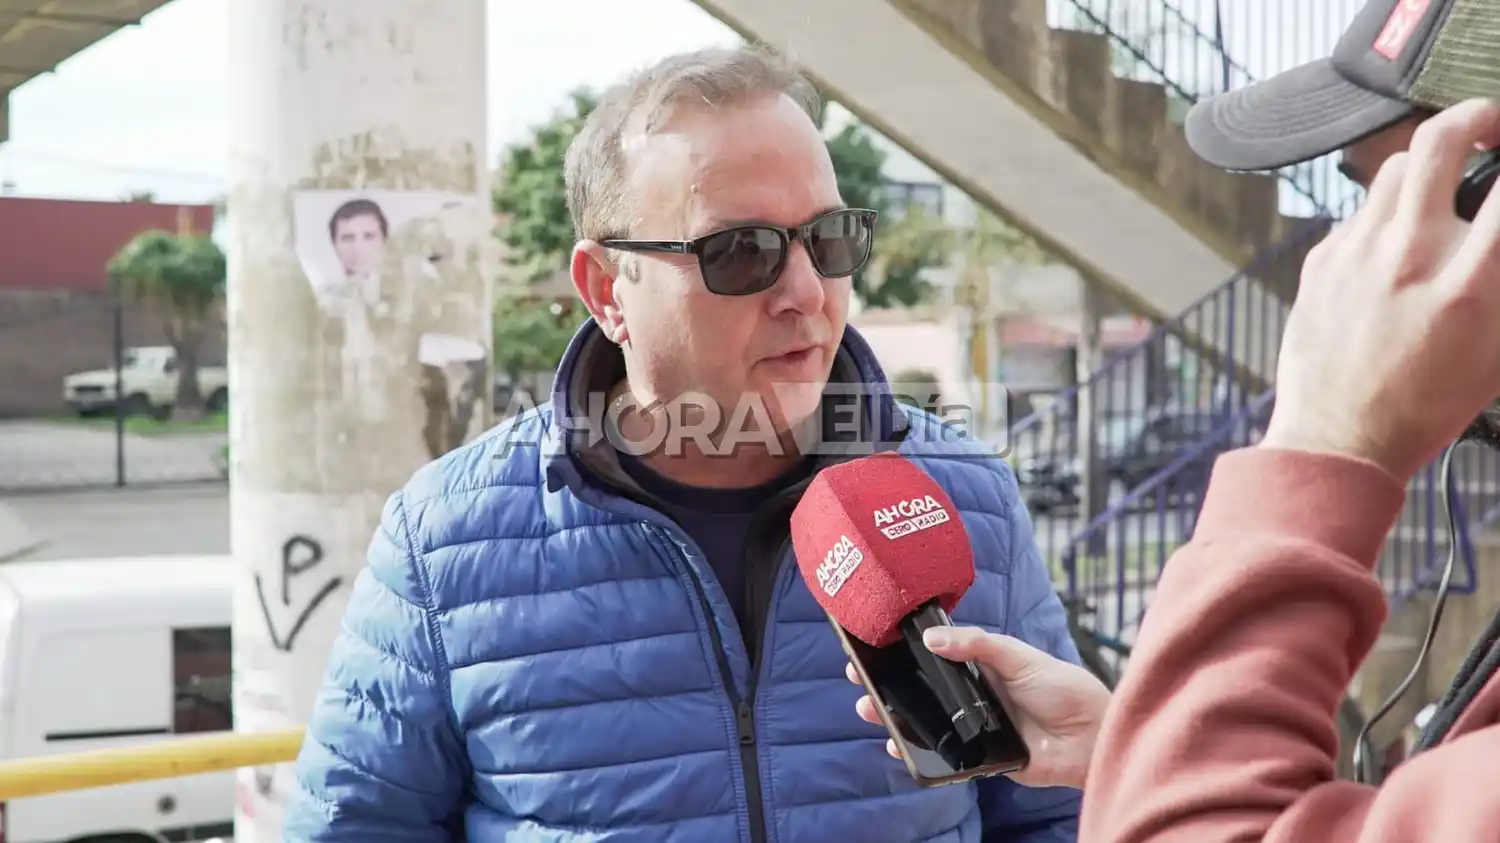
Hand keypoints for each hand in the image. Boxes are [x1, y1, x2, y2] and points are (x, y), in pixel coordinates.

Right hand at [846, 626, 1109, 789]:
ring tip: (873, 713)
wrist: (1093, 735)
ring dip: (898, 721)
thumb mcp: (1019, 656)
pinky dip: (923, 753)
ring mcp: (975, 729)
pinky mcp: (982, 759)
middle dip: (889, 690)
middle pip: (922, 694)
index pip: (932, 660)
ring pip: (928, 726)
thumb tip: (932, 639)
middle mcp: (973, 698)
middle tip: (861, 684)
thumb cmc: (1063, 688)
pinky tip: (902, 747)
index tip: (873, 650)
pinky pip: (947, 757)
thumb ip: (977, 645)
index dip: (903, 657)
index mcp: (980, 668)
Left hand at [1262, 98, 1499, 480]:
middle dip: (1475, 116)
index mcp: (1465, 285)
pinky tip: (1395, 246)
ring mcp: (1354, 254)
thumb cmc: (1423, 408)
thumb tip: (1495, 235)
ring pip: (1393, 170)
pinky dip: (1385, 217)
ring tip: (1446, 185)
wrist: (1337, 439)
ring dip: (1427, 165)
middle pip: (1437, 142)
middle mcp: (1406, 256)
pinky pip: (1359, 215)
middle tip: (1491, 124)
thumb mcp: (1496, 354)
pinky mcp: (1319, 263)